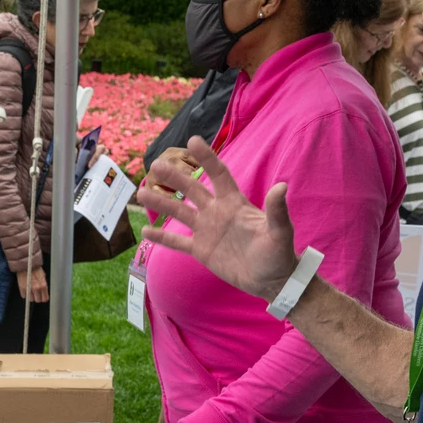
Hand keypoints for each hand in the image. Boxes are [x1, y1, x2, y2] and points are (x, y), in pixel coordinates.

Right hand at [22, 267, 48, 302]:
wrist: (26, 264)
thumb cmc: (35, 269)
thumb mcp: (43, 276)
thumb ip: (43, 285)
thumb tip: (43, 292)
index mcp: (43, 285)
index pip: (45, 299)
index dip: (43, 298)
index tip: (41, 296)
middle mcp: (37, 288)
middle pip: (38, 300)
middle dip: (37, 297)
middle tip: (35, 294)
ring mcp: (29, 289)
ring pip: (31, 299)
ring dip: (31, 296)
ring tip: (30, 291)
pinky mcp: (22, 288)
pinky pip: (24, 296)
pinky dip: (25, 294)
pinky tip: (26, 289)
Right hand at [138, 137, 297, 300]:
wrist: (271, 281)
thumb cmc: (278, 254)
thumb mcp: (280, 232)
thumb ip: (276, 210)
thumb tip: (282, 186)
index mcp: (234, 203)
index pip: (218, 174)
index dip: (207, 158)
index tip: (193, 141)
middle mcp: (217, 212)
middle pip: (191, 189)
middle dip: (174, 177)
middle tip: (156, 165)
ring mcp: (207, 230)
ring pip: (179, 212)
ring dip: (161, 202)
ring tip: (141, 193)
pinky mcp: (201, 250)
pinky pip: (177, 242)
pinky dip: (162, 237)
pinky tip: (145, 230)